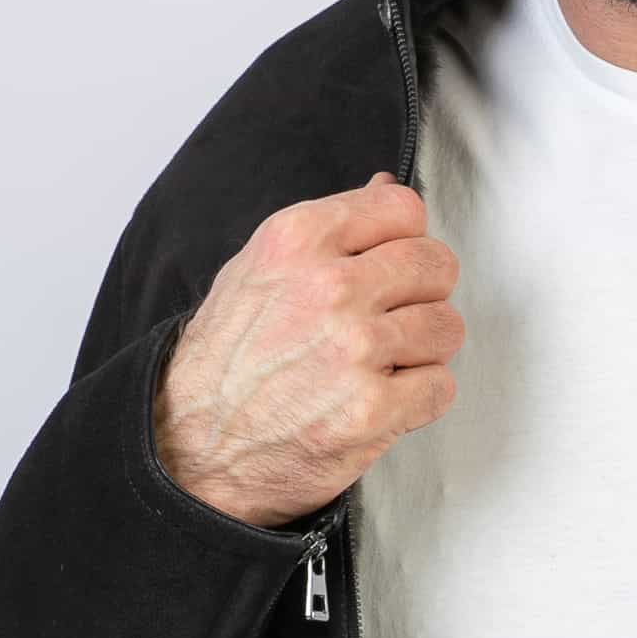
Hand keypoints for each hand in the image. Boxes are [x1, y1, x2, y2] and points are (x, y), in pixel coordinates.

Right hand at [152, 172, 461, 526]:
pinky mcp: (372, 409)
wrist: (190, 451)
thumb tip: (384, 186)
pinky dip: (419, 399)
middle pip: (435, 265)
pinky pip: (441, 387)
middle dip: (424, 295)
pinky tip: (382, 402)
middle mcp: (328, 287)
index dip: (406, 240)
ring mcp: (353, 349)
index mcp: (297, 240)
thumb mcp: (256, 272)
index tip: (390, 269)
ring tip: (381, 366)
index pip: (401, 207)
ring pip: (446, 327)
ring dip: (423, 351)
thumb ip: (327, 232)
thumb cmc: (222, 365)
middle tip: (393, 322)